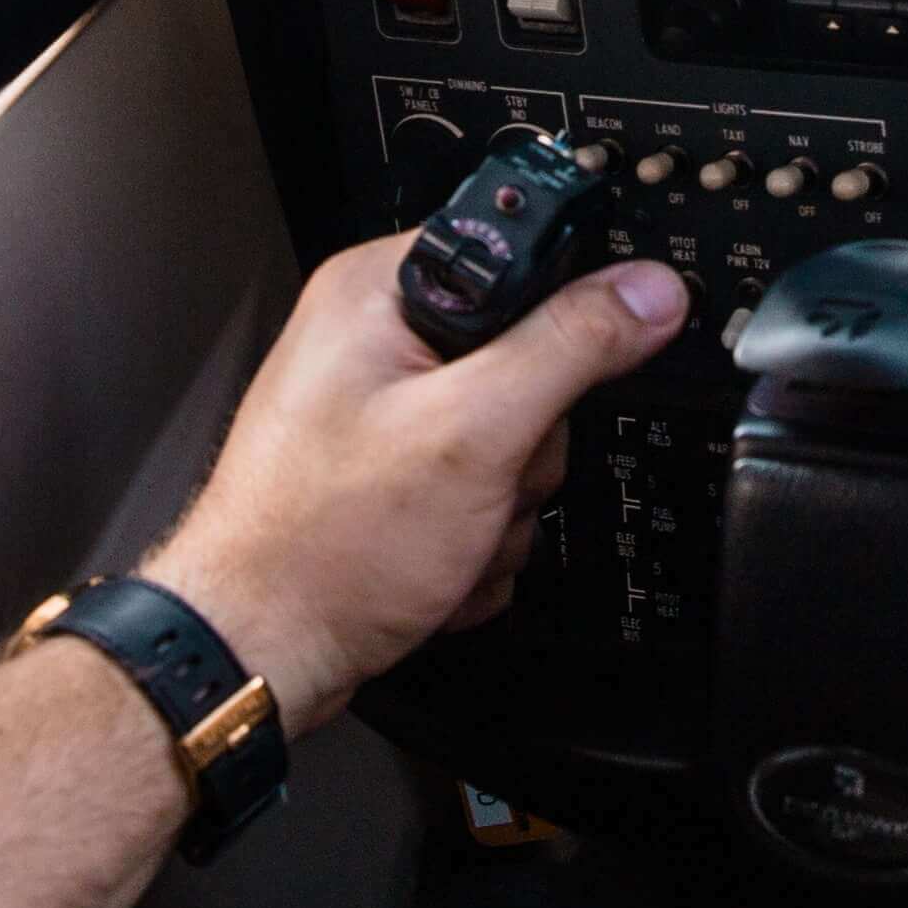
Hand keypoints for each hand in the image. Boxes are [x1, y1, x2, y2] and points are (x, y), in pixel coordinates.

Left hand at [142, 234, 684, 734]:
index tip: (562, 374)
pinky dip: (474, 540)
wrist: (260, 652)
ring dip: (503, 507)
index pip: (519, 254)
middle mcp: (378, 343)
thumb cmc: (320, 544)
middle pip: (533, 365)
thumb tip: (647, 291)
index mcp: (382, 291)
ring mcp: (388, 418)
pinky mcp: (397, 481)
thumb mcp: (473, 432)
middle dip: (525, 446)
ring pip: (518, 443)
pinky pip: (486, 493)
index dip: (560, 315)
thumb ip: (570, 348)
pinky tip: (433, 560)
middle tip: (479, 478)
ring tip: (447, 532)